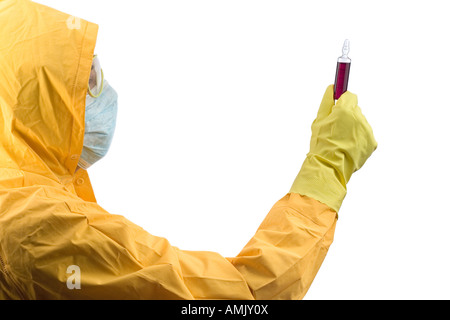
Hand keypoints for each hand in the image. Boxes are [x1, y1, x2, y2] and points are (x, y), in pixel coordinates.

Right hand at [290, 85, 376, 211]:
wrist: (330, 166)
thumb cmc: (321, 144)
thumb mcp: (319, 120)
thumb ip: (326, 102)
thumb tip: (332, 88)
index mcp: (345, 109)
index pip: (349, 96)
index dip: (342, 101)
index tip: (338, 106)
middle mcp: (359, 117)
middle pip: (355, 110)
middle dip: (347, 116)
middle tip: (335, 129)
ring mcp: (367, 130)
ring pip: (360, 123)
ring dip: (353, 129)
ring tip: (341, 141)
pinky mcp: (372, 142)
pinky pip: (366, 136)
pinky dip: (359, 140)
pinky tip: (348, 147)